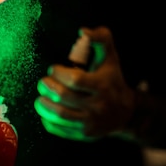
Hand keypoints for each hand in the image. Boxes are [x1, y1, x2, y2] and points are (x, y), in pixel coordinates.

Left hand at [34, 26, 135, 140]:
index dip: (59, 73)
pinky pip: (59, 129)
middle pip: (64, 97)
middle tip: (42, 81)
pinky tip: (46, 111)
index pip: (74, 80)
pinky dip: (47, 120)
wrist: (125, 112)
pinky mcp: (84, 134)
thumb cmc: (111, 79)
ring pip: (59, 115)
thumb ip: (101, 39)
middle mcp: (98, 106)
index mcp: (103, 86)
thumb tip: (83, 30)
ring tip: (40, 97)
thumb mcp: (110, 58)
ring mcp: (91, 123)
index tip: (54, 69)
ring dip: (43, 104)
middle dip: (47, 87)